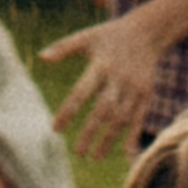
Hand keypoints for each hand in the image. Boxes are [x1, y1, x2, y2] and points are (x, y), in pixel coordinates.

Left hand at [42, 4, 164, 157]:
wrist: (147, 31)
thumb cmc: (108, 36)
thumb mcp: (86, 36)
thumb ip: (63, 47)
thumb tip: (41, 57)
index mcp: (101, 65)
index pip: (81, 92)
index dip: (68, 111)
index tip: (55, 128)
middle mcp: (119, 78)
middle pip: (103, 109)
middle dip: (90, 131)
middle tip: (78, 152)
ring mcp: (134, 87)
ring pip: (121, 116)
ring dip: (109, 138)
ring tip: (95, 156)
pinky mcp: (146, 92)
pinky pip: (139, 116)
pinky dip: (133, 133)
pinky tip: (125, 151)